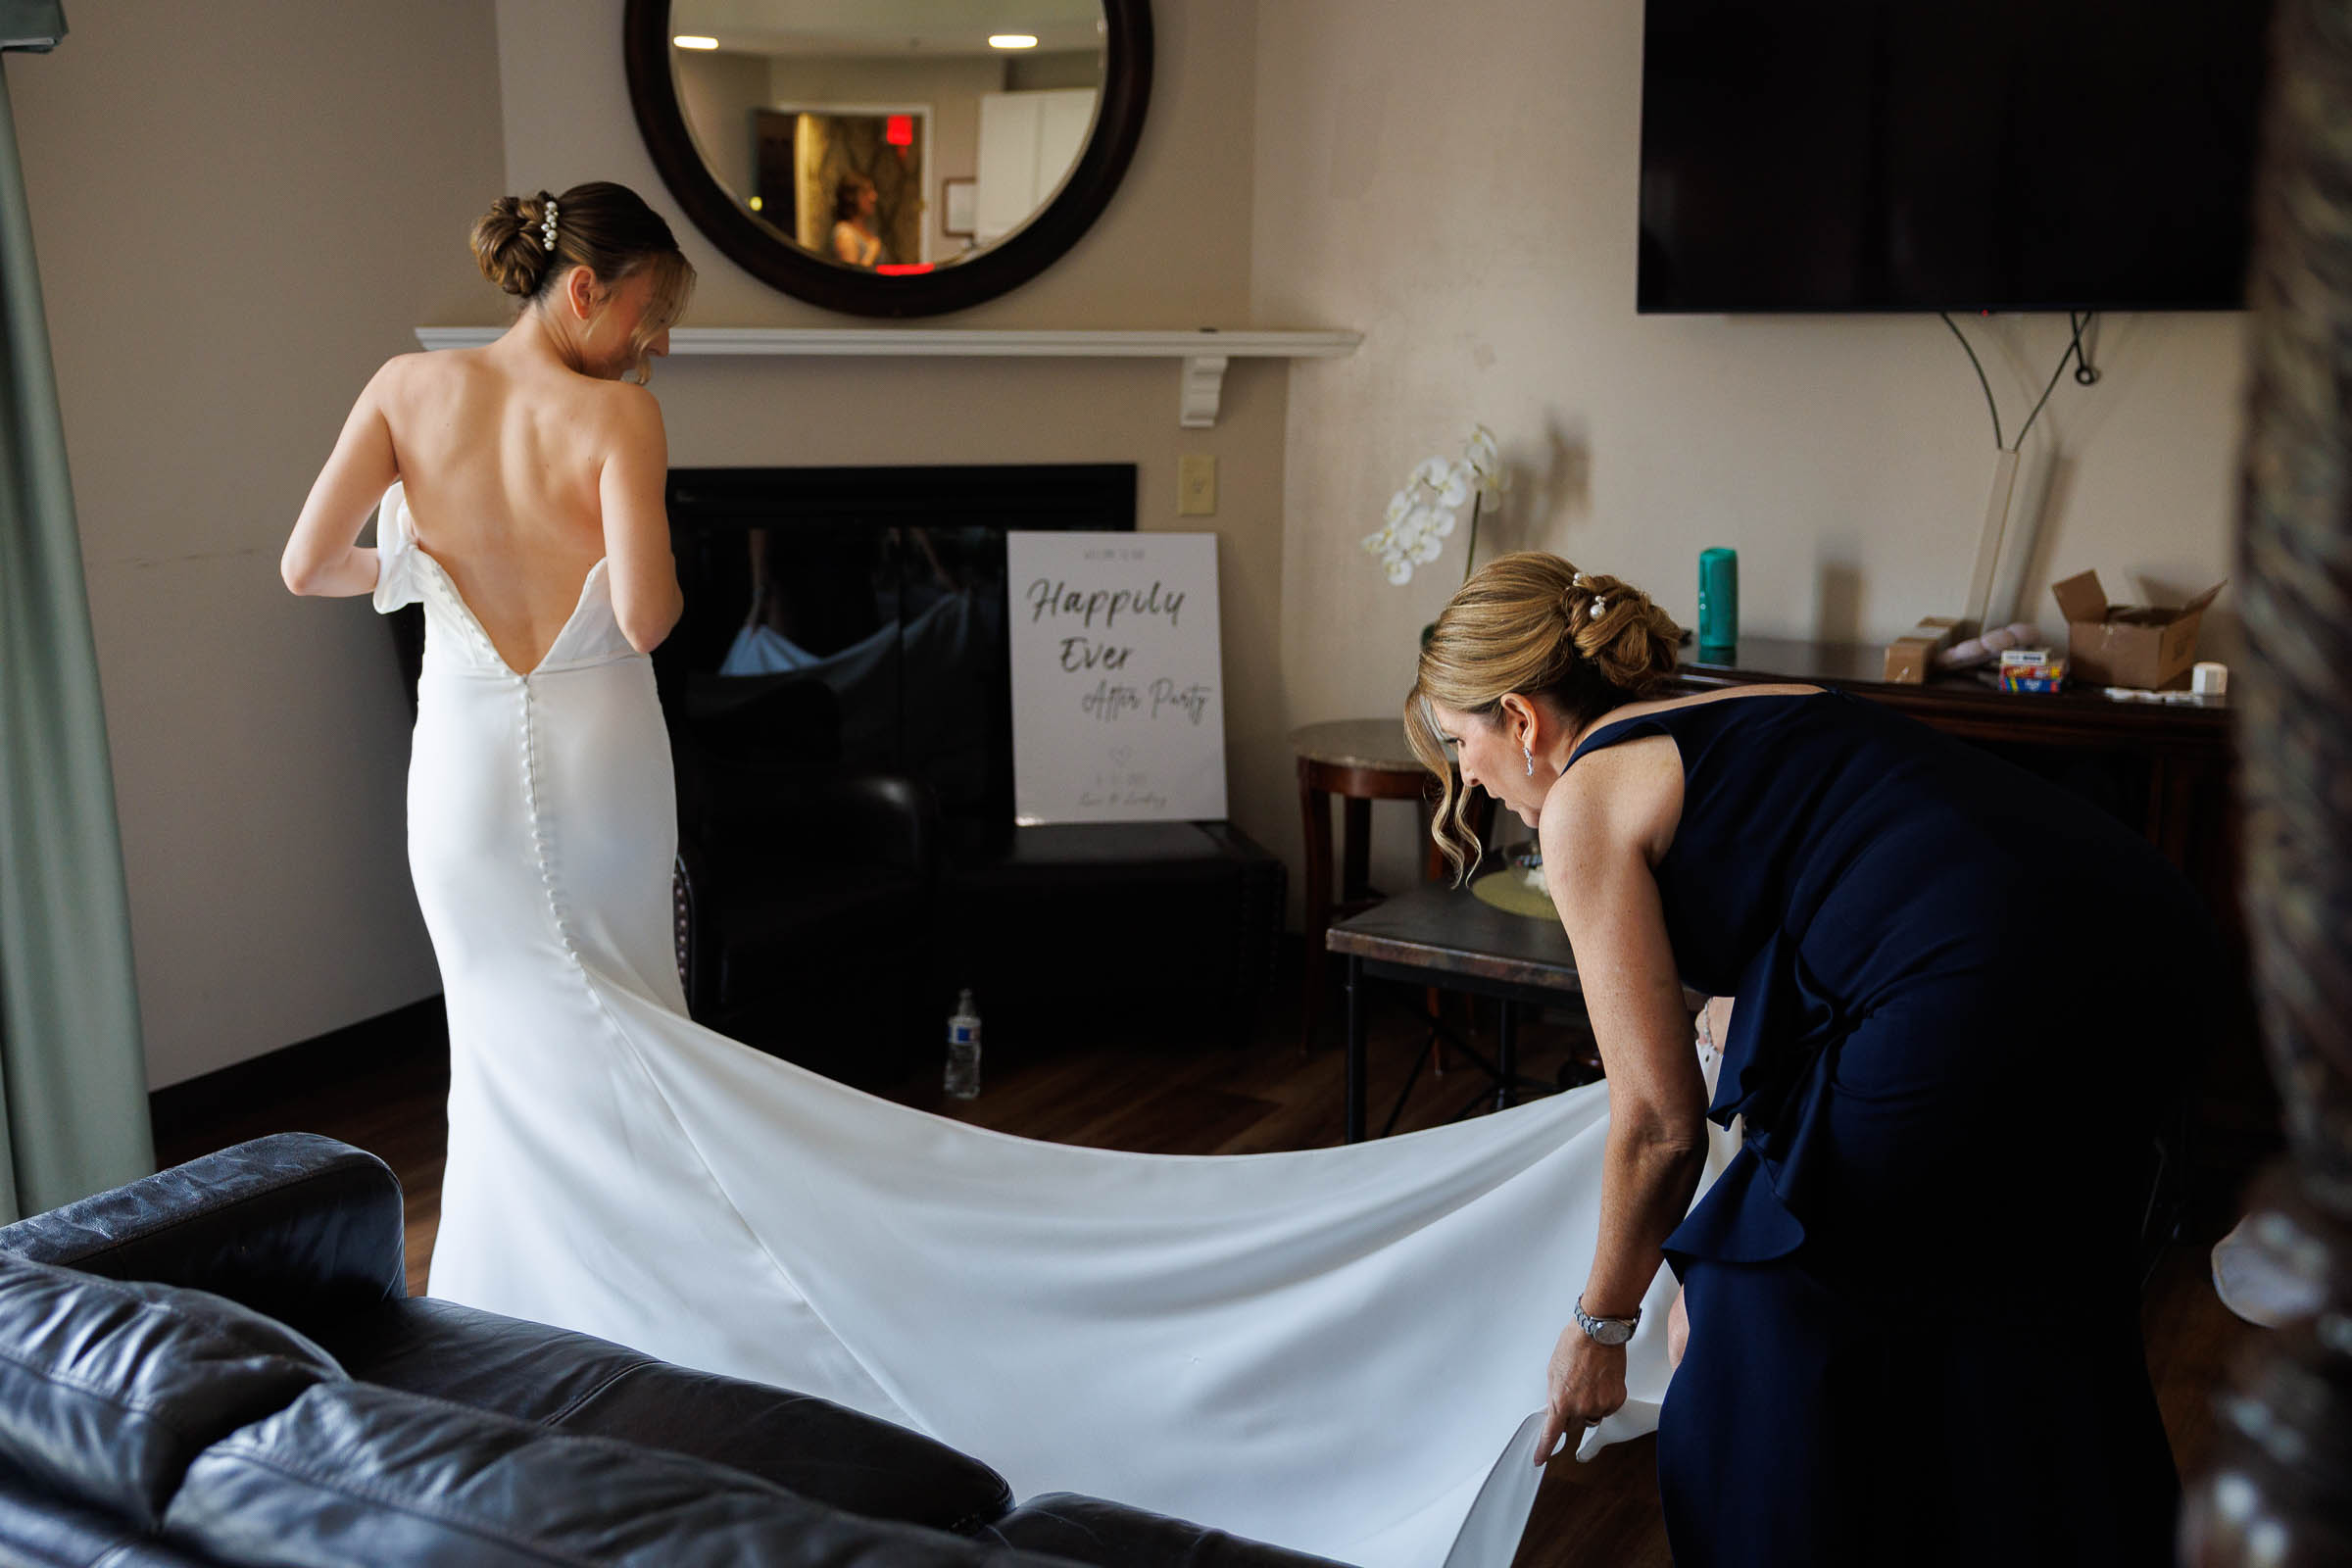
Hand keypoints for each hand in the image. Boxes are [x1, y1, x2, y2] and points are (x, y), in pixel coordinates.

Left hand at [1534, 1322, 1626, 1464]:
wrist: (1598, 1333)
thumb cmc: (1574, 1346)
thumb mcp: (1553, 1372)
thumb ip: (1555, 1397)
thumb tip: (1556, 1411)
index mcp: (1562, 1401)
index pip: (1551, 1434)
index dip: (1544, 1449)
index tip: (1540, 1459)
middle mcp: (1582, 1408)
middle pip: (1574, 1426)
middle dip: (1571, 1415)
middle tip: (1574, 1393)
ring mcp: (1601, 1405)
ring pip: (1592, 1417)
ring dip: (1589, 1406)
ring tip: (1588, 1381)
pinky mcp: (1617, 1400)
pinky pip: (1607, 1408)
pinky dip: (1604, 1399)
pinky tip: (1601, 1381)